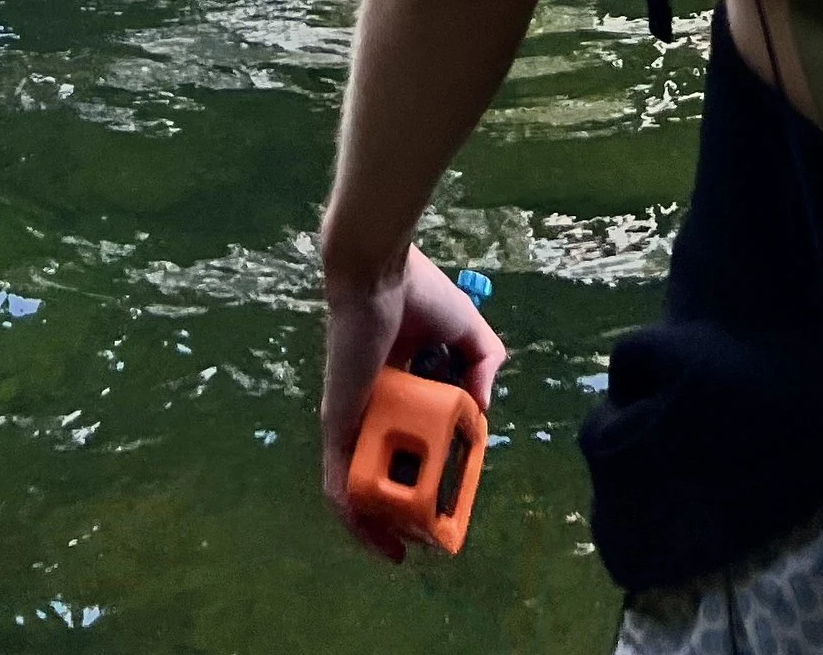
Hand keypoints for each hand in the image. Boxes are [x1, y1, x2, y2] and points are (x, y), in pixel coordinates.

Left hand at [319, 244, 504, 562]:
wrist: (377, 272)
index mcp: (395, 382)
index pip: (407, 438)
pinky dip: (355, 519)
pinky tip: (382, 542)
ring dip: (379, 525)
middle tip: (428, 534)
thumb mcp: (468, 330)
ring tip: (406, 550)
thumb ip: (484, 363)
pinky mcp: (338, 425)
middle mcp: (371, 405)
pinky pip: (339, 484)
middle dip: (402, 507)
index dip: (428, 466)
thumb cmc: (417, 292)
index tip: (451, 490)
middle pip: (381, 468)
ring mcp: (351, 418)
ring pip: (357, 486)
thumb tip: (480, 410)